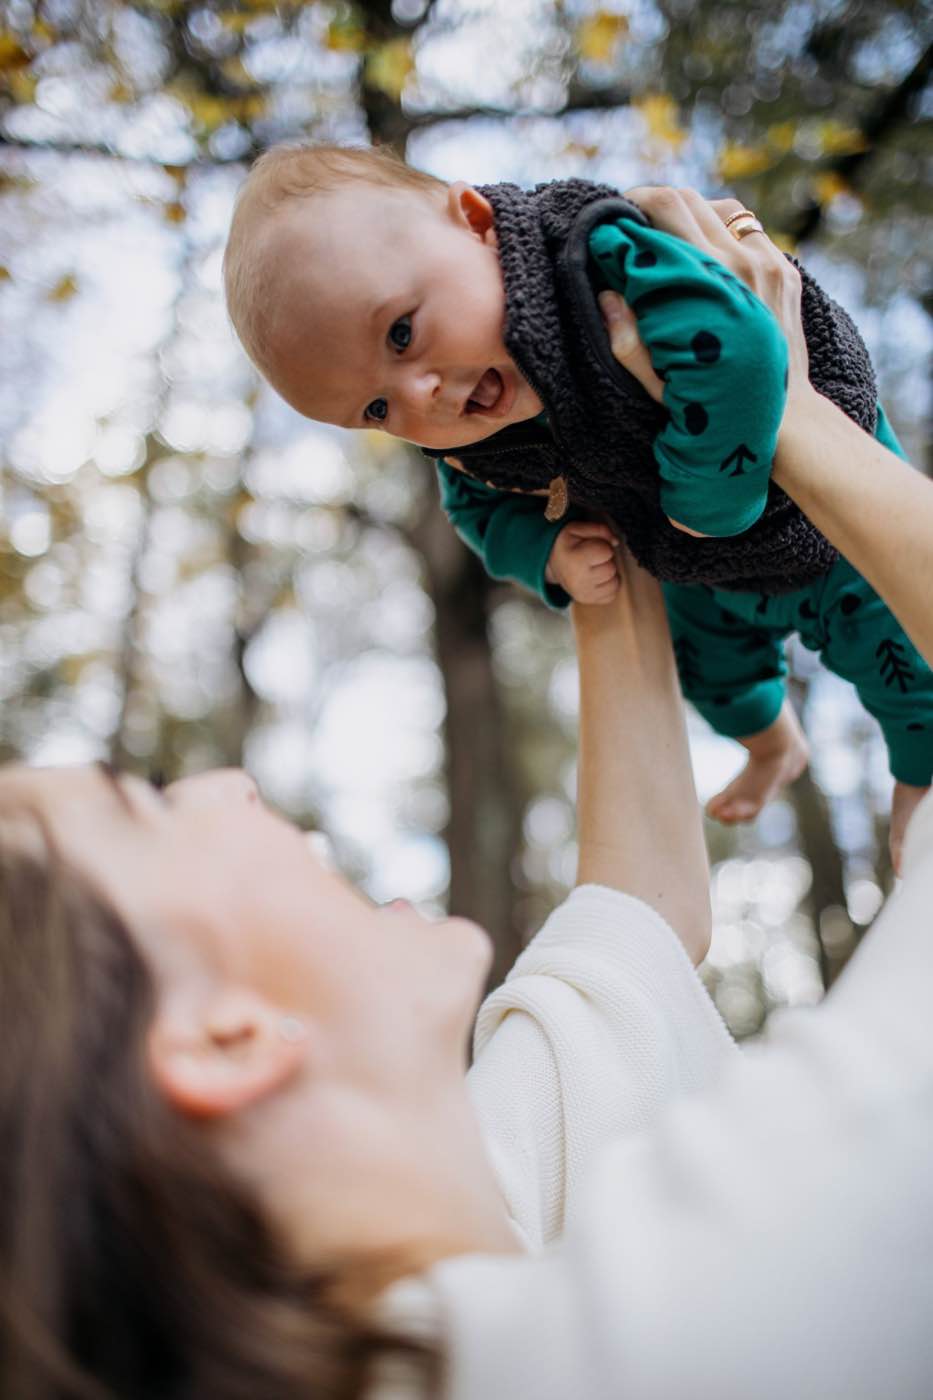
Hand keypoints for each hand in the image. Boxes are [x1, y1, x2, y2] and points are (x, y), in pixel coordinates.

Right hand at [546, 521, 620, 603]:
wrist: (551, 562)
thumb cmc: (567, 544)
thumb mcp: (578, 528)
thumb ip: (600, 529)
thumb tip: (616, 542)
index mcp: (575, 559)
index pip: (606, 552)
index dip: (603, 546)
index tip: (593, 547)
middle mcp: (578, 580)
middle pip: (611, 569)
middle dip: (606, 561)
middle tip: (594, 558)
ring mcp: (583, 593)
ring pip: (614, 584)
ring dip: (609, 574)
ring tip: (596, 568)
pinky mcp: (587, 600)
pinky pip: (612, 595)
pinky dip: (609, 586)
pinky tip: (598, 579)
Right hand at [599, 186, 812, 414]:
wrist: (785, 419)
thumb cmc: (716, 408)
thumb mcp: (658, 382)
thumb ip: (627, 339)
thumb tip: (607, 295)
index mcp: (705, 284)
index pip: (667, 208)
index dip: (634, 204)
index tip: (616, 217)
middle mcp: (740, 264)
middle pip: (690, 200)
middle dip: (657, 203)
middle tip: (637, 221)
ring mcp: (769, 264)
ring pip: (724, 209)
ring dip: (694, 215)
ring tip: (675, 237)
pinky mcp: (786, 272)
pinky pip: (751, 233)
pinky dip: (727, 236)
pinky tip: (713, 260)